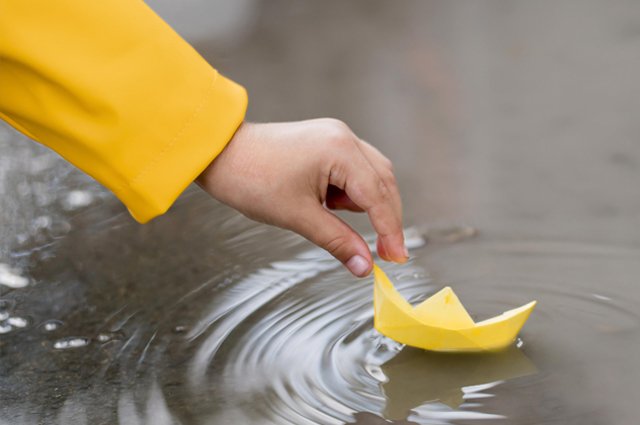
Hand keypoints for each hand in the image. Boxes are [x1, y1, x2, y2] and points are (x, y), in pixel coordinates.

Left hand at [197, 119, 407, 276]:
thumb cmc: (252, 180)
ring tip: (328, 214)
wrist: (219, 154)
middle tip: (383, 251)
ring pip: (370, 175)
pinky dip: (350, 191)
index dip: (391, 230)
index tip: (397, 258)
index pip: (377, 196)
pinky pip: (353, 169)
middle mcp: (344, 137)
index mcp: (339, 150)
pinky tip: (327, 202)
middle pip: (383, 181)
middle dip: (385, 217)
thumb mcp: (298, 216)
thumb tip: (365, 267)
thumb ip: (338, 241)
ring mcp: (336, 135)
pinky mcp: (326, 140)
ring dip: (364, 203)